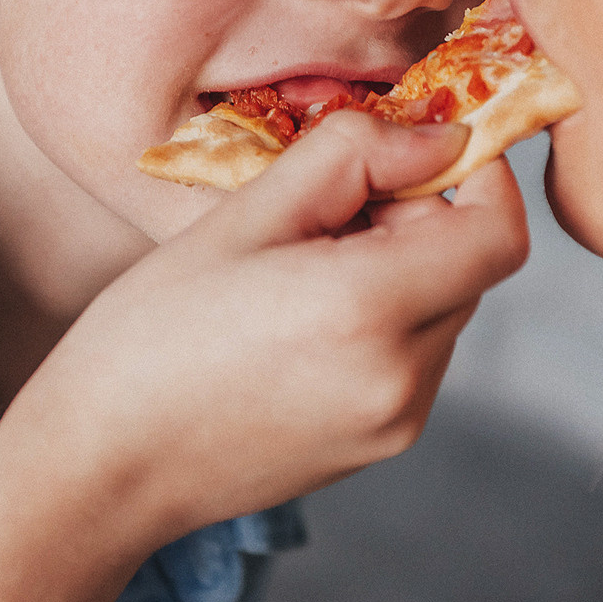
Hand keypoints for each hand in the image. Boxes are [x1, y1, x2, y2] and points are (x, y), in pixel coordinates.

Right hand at [0, 110, 530, 550]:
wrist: (102, 466)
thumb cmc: (151, 332)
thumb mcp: (244, 215)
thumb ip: (353, 158)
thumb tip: (443, 135)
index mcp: (369, 310)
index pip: (500, 235)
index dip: (482, 180)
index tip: (425, 151)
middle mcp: (402, 377)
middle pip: (469, 269)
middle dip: (418, 221)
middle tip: (322, 211)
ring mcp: (397, 423)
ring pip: (443, 312)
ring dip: (399, 273)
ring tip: (296, 273)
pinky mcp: (380, 446)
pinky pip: (415, 358)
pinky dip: (383, 322)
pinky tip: (297, 323)